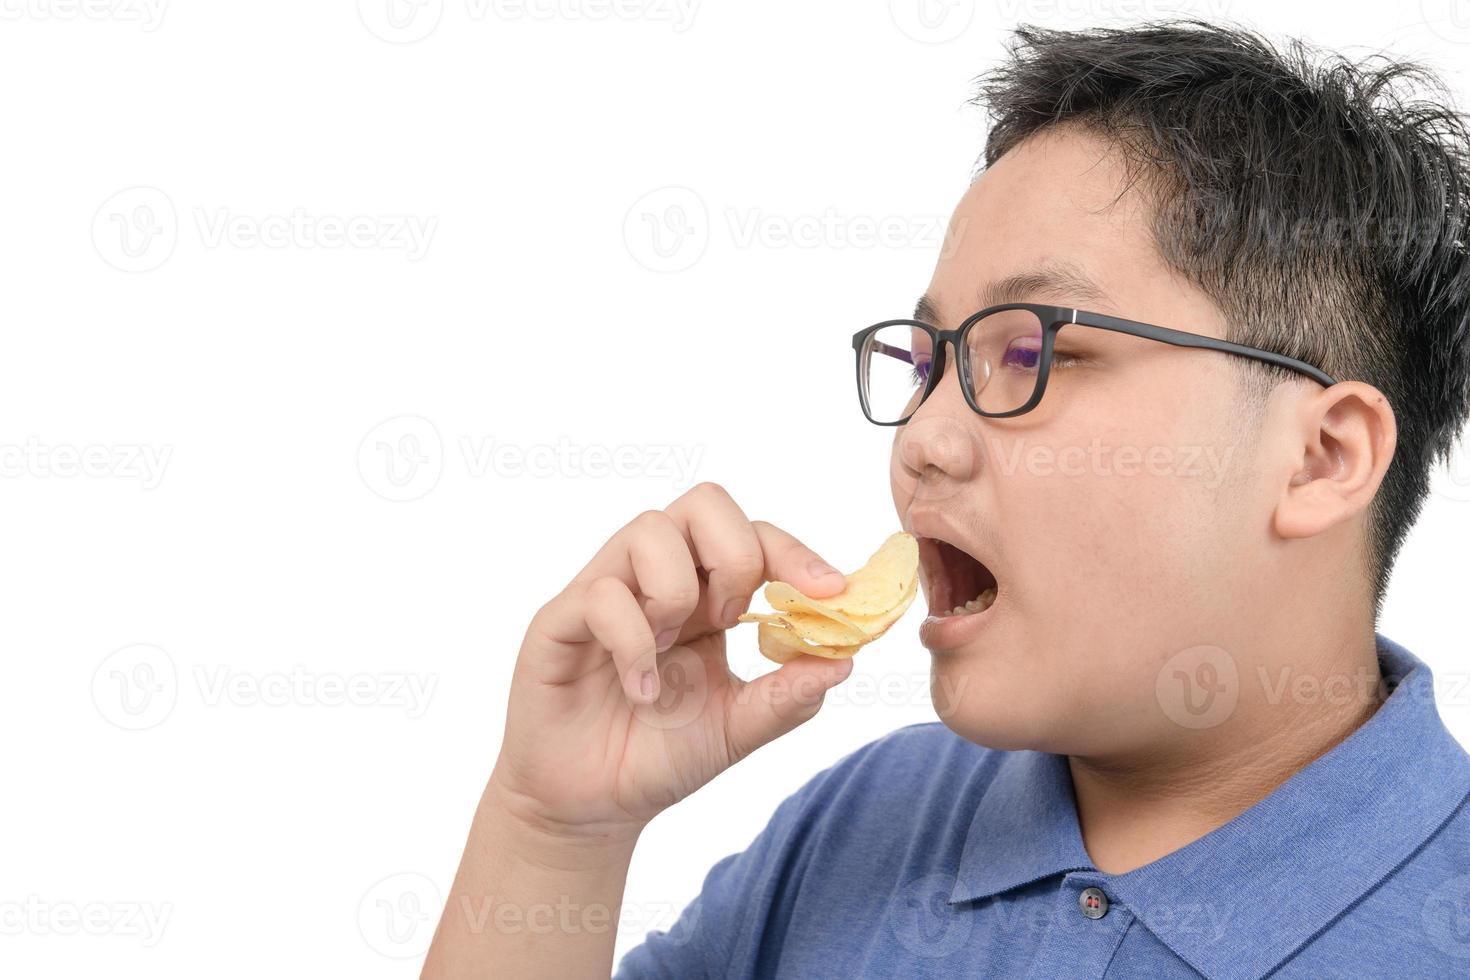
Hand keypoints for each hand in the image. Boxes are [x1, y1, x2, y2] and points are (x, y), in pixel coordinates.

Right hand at [489, 482, 852, 842]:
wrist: (591, 807)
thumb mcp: (736, 729)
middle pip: (705, 503)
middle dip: (737, 555)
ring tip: (672, 649)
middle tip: (732, 618)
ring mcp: (607, 592)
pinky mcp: (560, 619)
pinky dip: (632, 640)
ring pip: (650, 529)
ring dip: (678, 591)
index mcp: (705, 596)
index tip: (830, 592)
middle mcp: (656, 580)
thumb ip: (787, 697)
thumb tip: (846, 661)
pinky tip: (640, 690)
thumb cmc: (658, 756)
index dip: (795, 554)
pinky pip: (601, 593)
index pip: (754, 537)